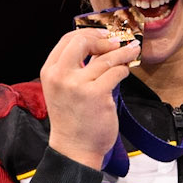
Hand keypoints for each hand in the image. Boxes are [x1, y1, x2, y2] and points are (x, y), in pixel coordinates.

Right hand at [39, 26, 140, 169]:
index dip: (88, 33)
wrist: (74, 148)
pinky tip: (126, 71)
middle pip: (83, 40)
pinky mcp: (97, 95)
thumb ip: (75, 69)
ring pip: (105, 58)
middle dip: (103, 38)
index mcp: (50, 72)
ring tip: (132, 51)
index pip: (67, 40)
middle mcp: (61, 76)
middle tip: (116, 42)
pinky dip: (124, 70)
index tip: (102, 35)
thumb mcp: (64, 90)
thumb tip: (100, 47)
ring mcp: (78, 85)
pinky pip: (116, 72)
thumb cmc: (72, 120)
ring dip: (122, 53)